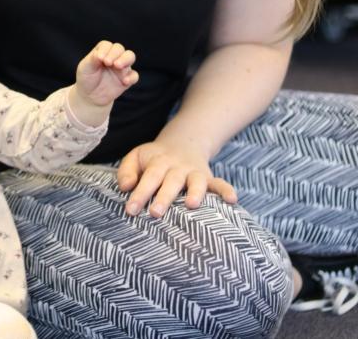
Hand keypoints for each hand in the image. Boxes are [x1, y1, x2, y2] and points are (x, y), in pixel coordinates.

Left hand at [74, 41, 138, 106]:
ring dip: (125, 59)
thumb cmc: (86, 78)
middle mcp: (113, 57)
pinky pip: (134, 75)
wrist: (90, 96)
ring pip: (130, 57)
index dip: (105, 50)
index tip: (100, 59)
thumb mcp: (85, 68)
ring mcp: (121, 68)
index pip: (107, 45)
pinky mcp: (126, 79)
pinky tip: (124, 81)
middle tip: (108, 62)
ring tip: (118, 66)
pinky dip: (131, 77)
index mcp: (102, 52)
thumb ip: (92, 59)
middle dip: (115, 53)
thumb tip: (100, 54)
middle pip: (119, 48)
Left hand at [117, 139, 237, 217]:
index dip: (139, 193)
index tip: (131, 210)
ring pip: (196, 182)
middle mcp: (178, 168)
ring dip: (195, 192)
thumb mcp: (136, 157)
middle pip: (171, 182)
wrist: (182, 144)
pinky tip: (232, 200)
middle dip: (164, 198)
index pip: (148, 178)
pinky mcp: (208, 178)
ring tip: (191, 205)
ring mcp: (194, 173)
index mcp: (158, 162)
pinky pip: (220, 183)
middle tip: (155, 213)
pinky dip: (226, 190)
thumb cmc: (153, 158)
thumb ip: (127, 171)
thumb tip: (125, 187)